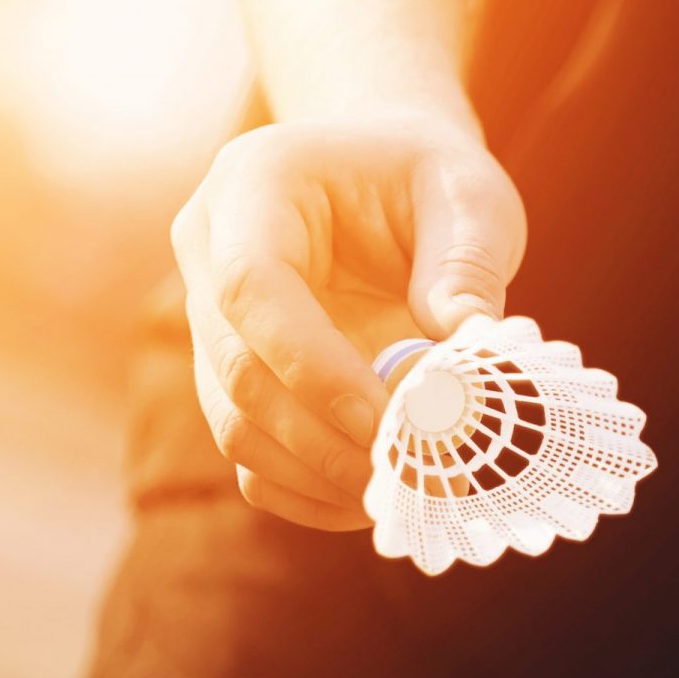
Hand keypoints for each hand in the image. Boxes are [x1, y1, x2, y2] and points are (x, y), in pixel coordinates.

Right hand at [171, 114, 525, 526]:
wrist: (390, 175)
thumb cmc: (429, 177)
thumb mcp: (469, 197)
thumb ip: (467, 265)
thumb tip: (466, 348)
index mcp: (254, 186)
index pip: (253, 286)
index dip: (312, 365)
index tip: (386, 419)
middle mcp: (209, 252)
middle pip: (237, 369)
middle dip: (322, 439)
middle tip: (409, 474)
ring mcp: (211, 321)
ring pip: (234, 423)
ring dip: (315, 476)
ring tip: (401, 493)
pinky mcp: (231, 375)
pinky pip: (248, 454)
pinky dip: (304, 493)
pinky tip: (369, 502)